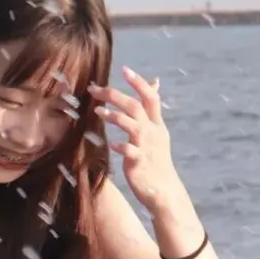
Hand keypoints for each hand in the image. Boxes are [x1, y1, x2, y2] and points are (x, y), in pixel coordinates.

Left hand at [88, 66, 181, 212]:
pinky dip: (120, 146)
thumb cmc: (155, 159)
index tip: (124, 69)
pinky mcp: (139, 163)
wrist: (164, 189)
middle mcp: (153, 132)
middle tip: (95, 89)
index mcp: (156, 124)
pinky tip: (110, 144)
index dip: (139, 82)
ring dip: (114, 116)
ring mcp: (147, 147)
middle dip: (115, 95)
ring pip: (133, 125)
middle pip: (136, 106)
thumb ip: (151, 109)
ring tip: (97, 111)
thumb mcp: (157, 131)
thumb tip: (155, 82)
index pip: (150, 97)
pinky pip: (130, 151)